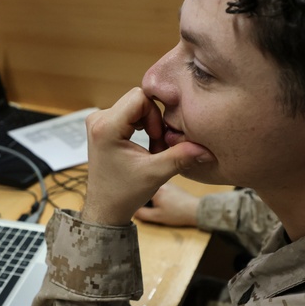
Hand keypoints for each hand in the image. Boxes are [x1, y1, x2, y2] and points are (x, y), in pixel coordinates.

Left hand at [80, 88, 213, 225]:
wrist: (105, 208)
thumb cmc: (124, 193)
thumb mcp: (156, 174)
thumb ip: (181, 157)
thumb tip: (206, 149)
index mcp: (106, 127)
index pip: (140, 97)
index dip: (155, 116)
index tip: (156, 139)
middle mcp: (97, 119)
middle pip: (138, 99)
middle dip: (154, 121)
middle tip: (156, 147)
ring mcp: (98, 121)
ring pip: (135, 106)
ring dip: (149, 125)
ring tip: (150, 149)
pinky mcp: (102, 125)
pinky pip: (129, 113)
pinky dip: (142, 126)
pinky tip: (143, 146)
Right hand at [133, 183, 199, 226]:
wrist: (196, 210)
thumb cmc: (177, 214)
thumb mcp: (156, 217)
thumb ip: (140, 213)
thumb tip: (130, 209)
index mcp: (154, 187)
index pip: (137, 188)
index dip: (134, 197)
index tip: (133, 204)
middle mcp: (160, 180)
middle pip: (143, 185)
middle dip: (140, 194)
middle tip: (141, 205)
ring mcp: (166, 181)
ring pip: (150, 185)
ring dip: (148, 192)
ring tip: (152, 204)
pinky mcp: (172, 184)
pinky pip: (158, 186)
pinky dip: (156, 192)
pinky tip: (161, 201)